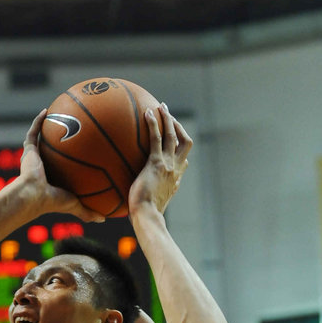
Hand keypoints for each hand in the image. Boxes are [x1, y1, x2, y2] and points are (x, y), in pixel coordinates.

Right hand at [14, 111, 102, 222]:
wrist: (32, 196)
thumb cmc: (52, 202)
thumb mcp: (75, 205)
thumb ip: (88, 211)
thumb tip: (104, 219)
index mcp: (54, 178)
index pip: (64, 167)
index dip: (72, 159)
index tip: (84, 150)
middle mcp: (44, 166)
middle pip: (55, 150)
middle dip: (63, 139)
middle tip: (76, 128)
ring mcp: (35, 158)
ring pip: (42, 138)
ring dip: (49, 126)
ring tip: (60, 113)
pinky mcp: (28, 151)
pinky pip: (33, 132)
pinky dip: (38, 121)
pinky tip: (47, 110)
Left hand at [128, 103, 191, 219]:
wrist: (147, 216)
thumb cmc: (145, 215)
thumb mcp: (151, 204)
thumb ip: (148, 197)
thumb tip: (136, 199)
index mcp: (176, 179)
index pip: (184, 160)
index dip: (181, 149)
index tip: (175, 140)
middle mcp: (176, 169)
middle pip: (185, 142)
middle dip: (179, 127)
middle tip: (169, 116)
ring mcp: (168, 165)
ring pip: (173, 136)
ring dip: (169, 119)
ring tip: (161, 106)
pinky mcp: (156, 163)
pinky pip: (157, 138)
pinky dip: (154, 123)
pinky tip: (147, 113)